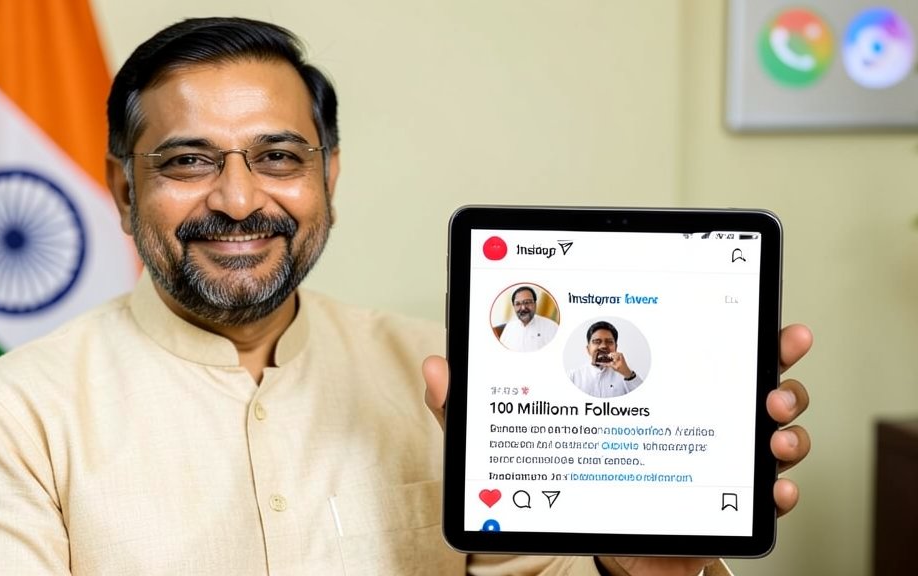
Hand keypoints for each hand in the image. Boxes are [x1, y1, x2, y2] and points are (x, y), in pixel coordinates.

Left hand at [422, 324, 812, 575]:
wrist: (573, 545)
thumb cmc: (546, 478)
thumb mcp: (502, 441)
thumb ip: (470, 408)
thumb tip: (437, 368)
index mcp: (638, 382)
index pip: (685, 338)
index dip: (726, 323)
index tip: (753, 312)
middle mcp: (680, 410)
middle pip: (742, 375)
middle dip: (772, 365)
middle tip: (774, 368)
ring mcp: (702, 455)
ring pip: (764, 427)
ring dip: (783, 420)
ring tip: (775, 423)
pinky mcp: (712, 503)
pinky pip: (755, 494)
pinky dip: (774, 488)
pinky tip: (774, 485)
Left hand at [600, 324, 812, 575]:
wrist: (634, 539)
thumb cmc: (632, 476)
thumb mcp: (620, 425)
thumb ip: (614, 385)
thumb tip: (598, 348)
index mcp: (708, 401)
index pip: (748, 367)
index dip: (776, 348)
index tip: (791, 337)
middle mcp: (733, 431)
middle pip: (777, 402)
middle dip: (787, 394)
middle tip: (775, 400)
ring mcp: (744, 470)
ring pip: (785, 445)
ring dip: (792, 440)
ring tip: (776, 442)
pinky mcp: (744, 510)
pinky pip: (772, 500)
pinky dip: (782, 494)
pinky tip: (776, 490)